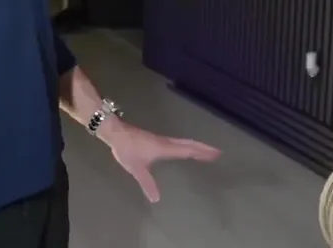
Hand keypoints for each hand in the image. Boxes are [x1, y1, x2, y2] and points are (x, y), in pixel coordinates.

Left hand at [100, 119, 220, 201]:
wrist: (115, 132)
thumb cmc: (127, 149)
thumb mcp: (137, 169)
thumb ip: (147, 183)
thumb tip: (157, 199)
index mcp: (165, 148)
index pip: (188, 150)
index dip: (202, 152)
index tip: (216, 154)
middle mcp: (166, 143)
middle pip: (189, 144)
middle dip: (203, 148)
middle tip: (217, 152)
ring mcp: (161, 140)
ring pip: (183, 142)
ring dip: (196, 146)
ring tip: (205, 151)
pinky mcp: (156, 140)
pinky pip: (177, 142)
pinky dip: (186, 145)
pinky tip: (183, 149)